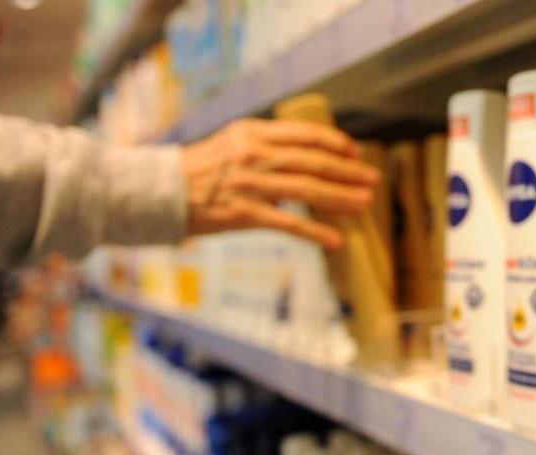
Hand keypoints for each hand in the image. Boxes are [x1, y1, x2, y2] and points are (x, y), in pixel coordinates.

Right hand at [181, 118, 377, 247]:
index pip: (304, 134)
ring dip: (341, 198)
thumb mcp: (233, 142)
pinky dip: (316, 233)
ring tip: (365, 204)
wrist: (162, 192)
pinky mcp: (245, 213)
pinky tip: (337, 240)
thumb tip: (308, 158)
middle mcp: (253, 155)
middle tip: (373, 180)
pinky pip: (288, 224)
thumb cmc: (204, 168)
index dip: (335, 143)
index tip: (355, 154)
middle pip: (313, 162)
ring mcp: (250, 184)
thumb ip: (269, 145)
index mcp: (253, 133)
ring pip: (307, 190)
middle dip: (348, 172)